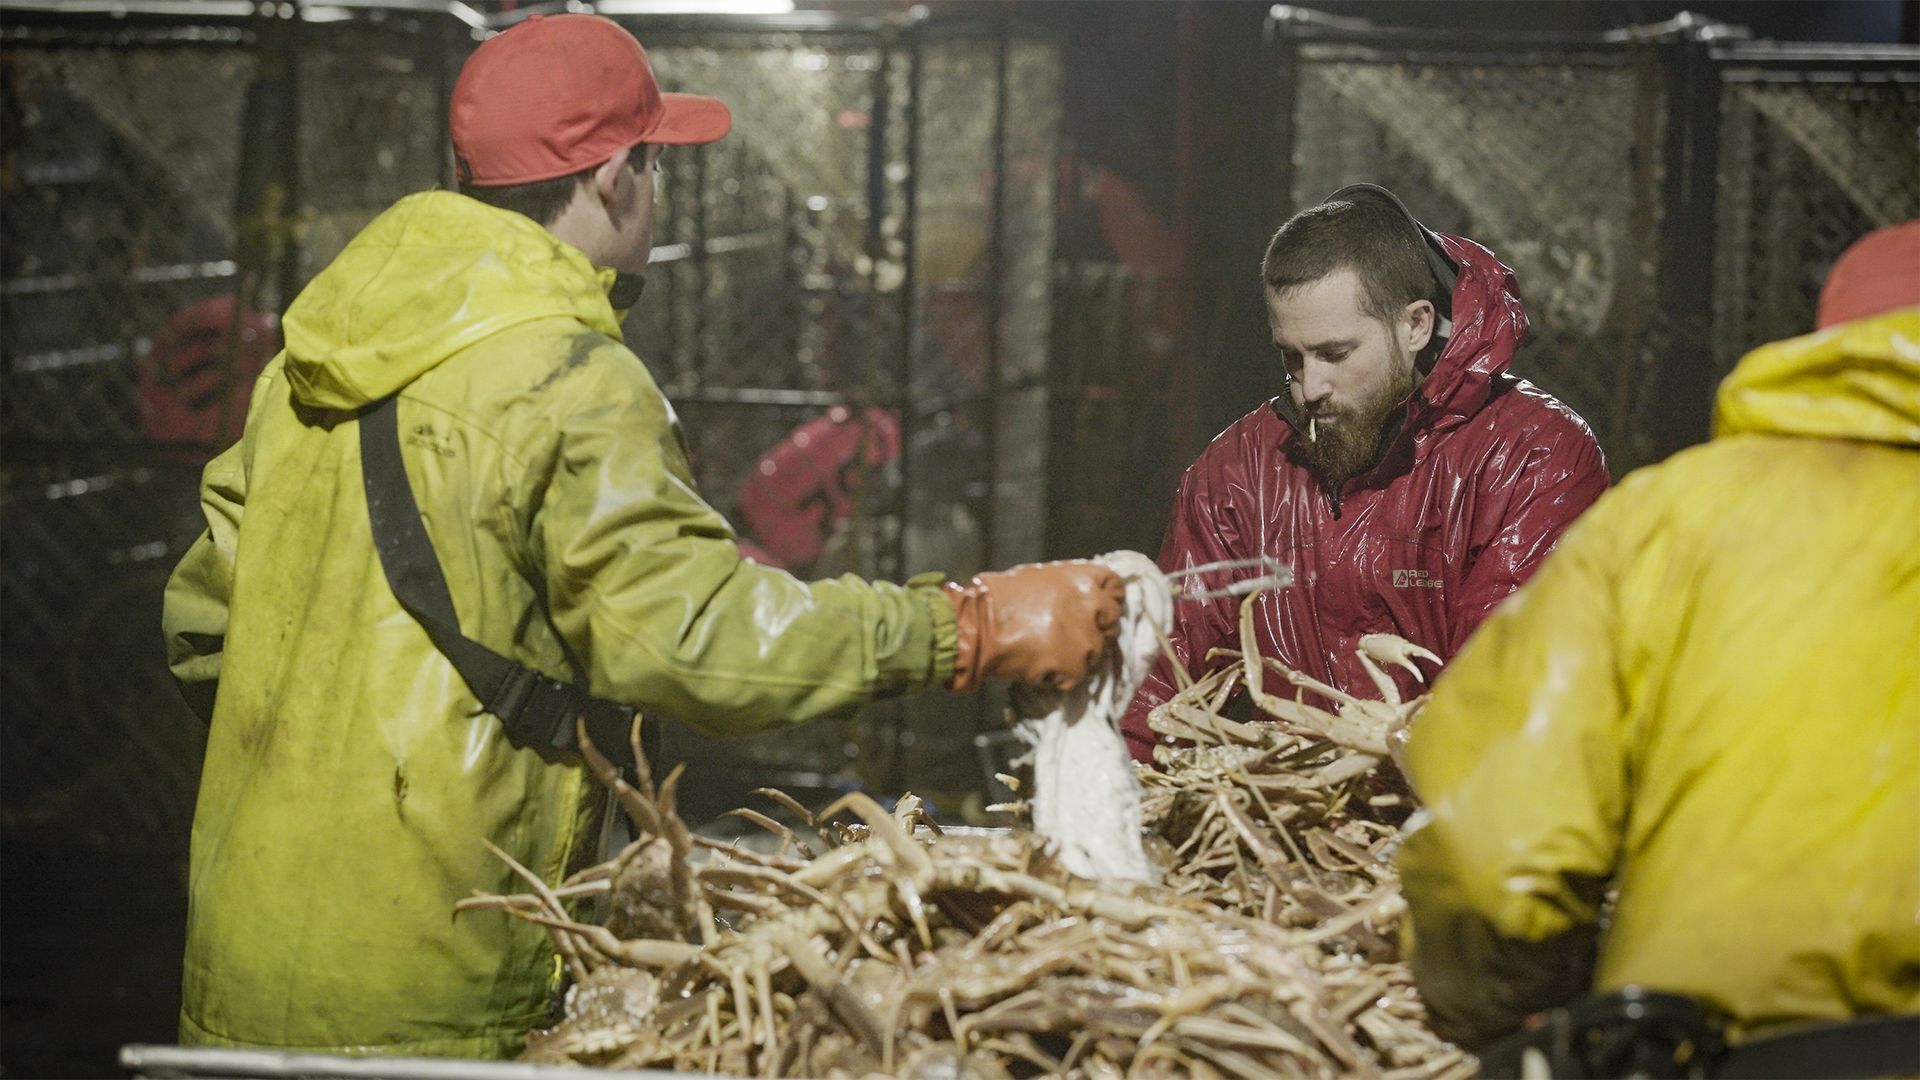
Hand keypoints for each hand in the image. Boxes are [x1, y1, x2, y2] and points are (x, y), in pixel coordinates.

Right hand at [944, 560, 1125, 691]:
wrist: (978, 625)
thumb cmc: (1000, 596)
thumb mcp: (1040, 577)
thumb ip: (1069, 588)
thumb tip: (1080, 599)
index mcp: (1085, 579)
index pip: (1116, 588)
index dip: (1107, 601)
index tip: (1097, 611)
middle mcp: (1093, 606)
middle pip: (1111, 623)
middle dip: (1096, 630)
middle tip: (1070, 637)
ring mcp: (1087, 639)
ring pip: (1095, 653)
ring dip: (1077, 655)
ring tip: (1048, 651)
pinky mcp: (1076, 667)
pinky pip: (1077, 675)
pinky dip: (1061, 674)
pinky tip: (1040, 664)